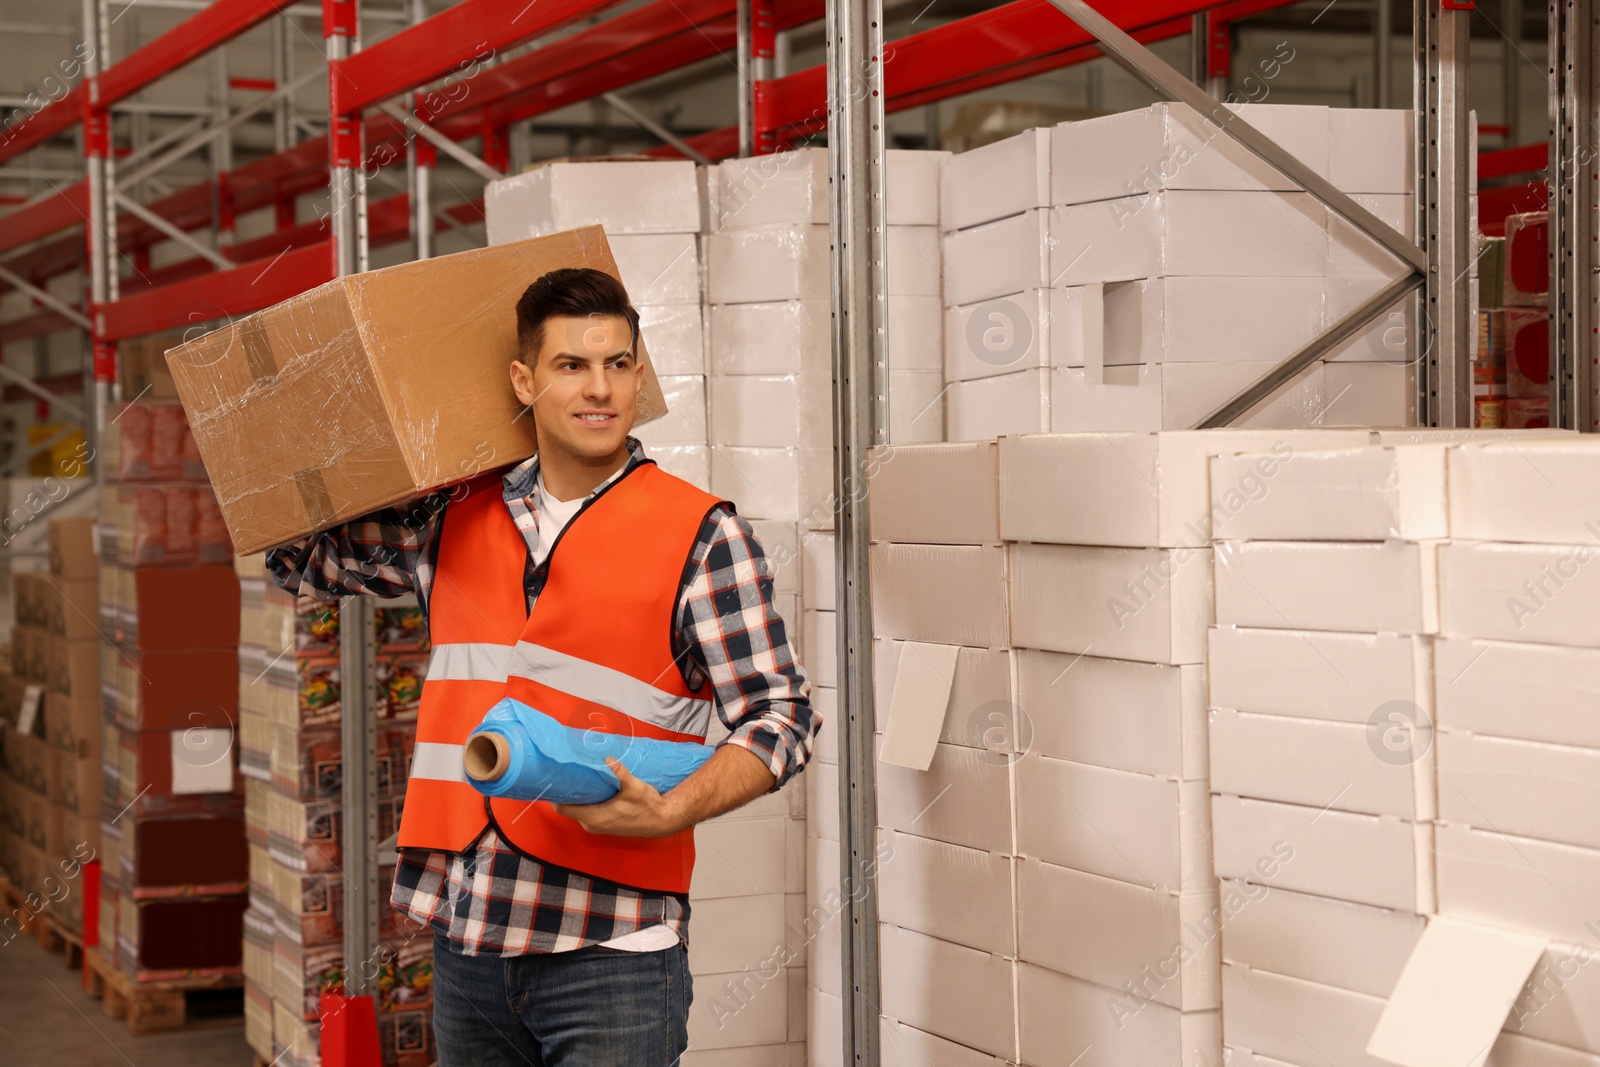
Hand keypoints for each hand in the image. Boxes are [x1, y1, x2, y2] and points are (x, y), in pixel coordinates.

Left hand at [552, 758, 693, 837]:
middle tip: (568, 772)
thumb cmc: (648, 806)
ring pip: (578, 810)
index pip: (562, 808)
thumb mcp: (635, 787)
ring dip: (578, 796)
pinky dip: (586, 802)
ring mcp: (597, 826)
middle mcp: (592, 824)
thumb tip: (608, 758)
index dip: (556, 794)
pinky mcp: (603, 824)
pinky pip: (586, 812)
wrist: (662, 820)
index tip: (556, 779)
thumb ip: (620, 773)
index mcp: (594, 817)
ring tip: (580, 777)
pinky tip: (592, 788)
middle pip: (568, 808)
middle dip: (567, 792)